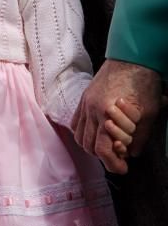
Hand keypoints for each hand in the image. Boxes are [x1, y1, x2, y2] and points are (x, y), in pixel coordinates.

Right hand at [71, 59, 160, 173]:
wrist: (132, 57)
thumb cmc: (143, 81)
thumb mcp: (149, 112)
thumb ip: (141, 137)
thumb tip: (132, 154)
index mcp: (107, 113)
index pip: (103, 149)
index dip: (113, 164)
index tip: (123, 168)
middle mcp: (92, 109)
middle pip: (89, 146)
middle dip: (103, 157)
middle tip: (118, 159)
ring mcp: (85, 103)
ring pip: (79, 136)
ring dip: (92, 147)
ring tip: (107, 147)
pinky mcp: (84, 98)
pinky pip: (76, 123)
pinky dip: (82, 133)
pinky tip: (94, 134)